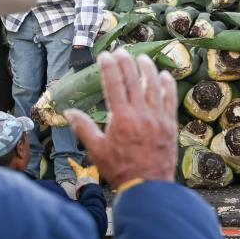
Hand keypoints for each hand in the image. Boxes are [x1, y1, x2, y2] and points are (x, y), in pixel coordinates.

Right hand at [63, 49, 177, 188]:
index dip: (109, 68)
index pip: (114, 85)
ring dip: (147, 69)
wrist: (149, 186)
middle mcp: (141, 113)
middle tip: (121, 51)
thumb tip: (69, 112)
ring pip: (153, 86)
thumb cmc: (120, 170)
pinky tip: (164, 75)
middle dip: (126, 63)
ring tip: (142, 58)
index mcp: (121, 118)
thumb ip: (84, 129)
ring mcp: (158, 117)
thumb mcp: (97, 151)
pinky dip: (167, 85)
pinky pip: (170, 99)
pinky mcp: (170, 124)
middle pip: (133, 81)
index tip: (104, 56)